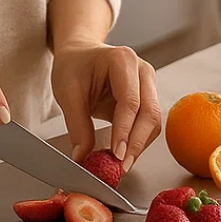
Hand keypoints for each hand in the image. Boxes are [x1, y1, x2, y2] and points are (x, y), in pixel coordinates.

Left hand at [51, 43, 160, 171]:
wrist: (80, 55)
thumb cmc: (74, 65)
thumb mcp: (67, 92)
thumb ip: (77, 125)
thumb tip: (83, 156)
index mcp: (122, 60)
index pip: (130, 101)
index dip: (125, 131)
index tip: (116, 155)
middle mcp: (142, 70)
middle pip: (150, 112)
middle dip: (136, 143)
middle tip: (121, 166)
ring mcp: (148, 84)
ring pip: (153, 121)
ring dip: (139, 145)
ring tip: (120, 164)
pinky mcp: (147, 98)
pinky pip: (149, 123)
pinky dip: (138, 141)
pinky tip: (123, 153)